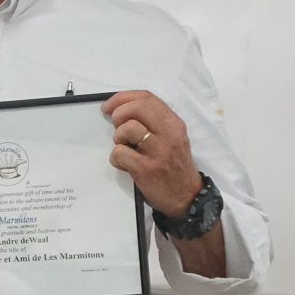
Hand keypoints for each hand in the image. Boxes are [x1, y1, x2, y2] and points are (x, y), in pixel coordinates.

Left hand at [101, 90, 202, 215]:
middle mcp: (169, 134)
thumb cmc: (173, 165)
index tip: (109, 106)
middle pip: (137, 107)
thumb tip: (122, 109)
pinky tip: (124, 164)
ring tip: (125, 148)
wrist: (185, 196)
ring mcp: (158, 151)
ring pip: (128, 128)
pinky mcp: (146, 169)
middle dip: (119, 114)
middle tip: (117, 128)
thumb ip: (153, 122)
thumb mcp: (172, 137)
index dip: (122, 98)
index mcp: (173, 123)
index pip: (146, 97)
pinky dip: (116, 158)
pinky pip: (119, 152)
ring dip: (118, 137)